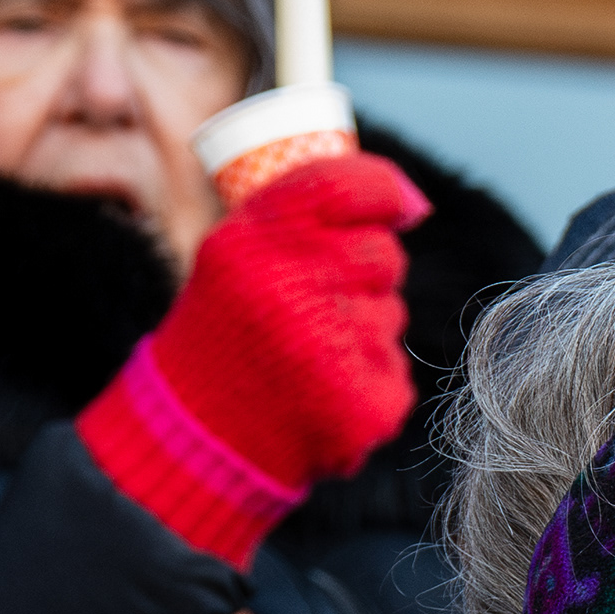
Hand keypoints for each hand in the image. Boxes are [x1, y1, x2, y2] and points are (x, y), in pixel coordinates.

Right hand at [81, 151, 426, 562]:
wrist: (201, 426)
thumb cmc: (228, 327)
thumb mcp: (239, 252)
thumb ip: (307, 216)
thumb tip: (413, 202)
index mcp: (254, 242)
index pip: (345, 187)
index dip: (385, 189)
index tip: (403, 205)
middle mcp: (294, 292)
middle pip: (382, 254)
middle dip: (363, 270)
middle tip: (313, 298)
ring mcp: (335, 353)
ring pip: (390, 313)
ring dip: (362, 325)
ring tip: (305, 349)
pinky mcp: (367, 404)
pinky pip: (395, 368)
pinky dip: (369, 376)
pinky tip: (322, 387)